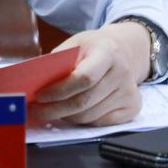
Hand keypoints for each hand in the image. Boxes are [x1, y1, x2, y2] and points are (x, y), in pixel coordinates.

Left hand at [30, 22, 149, 125]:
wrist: (123, 50)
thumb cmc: (92, 48)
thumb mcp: (74, 44)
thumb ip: (57, 62)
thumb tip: (34, 83)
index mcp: (107, 52)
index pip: (84, 78)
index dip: (59, 90)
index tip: (39, 96)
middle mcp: (123, 73)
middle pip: (85, 101)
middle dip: (56, 109)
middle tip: (36, 112)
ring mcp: (129, 92)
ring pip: (90, 116)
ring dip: (66, 117)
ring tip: (50, 111)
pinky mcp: (133, 107)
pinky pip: (100, 123)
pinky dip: (81, 121)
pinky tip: (70, 113)